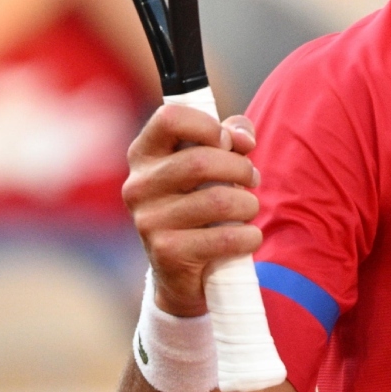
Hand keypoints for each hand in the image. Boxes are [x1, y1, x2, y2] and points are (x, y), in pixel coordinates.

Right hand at [123, 105, 261, 317]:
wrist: (181, 273)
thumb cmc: (199, 205)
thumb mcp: (210, 166)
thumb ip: (229, 137)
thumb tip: (243, 136)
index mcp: (144, 155)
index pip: (169, 118)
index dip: (207, 125)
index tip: (227, 142)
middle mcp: (138, 186)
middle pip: (202, 161)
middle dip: (241, 169)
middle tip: (252, 179)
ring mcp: (149, 221)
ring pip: (218, 200)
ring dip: (248, 205)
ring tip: (248, 210)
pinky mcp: (166, 253)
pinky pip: (224, 237)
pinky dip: (248, 237)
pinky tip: (247, 238)